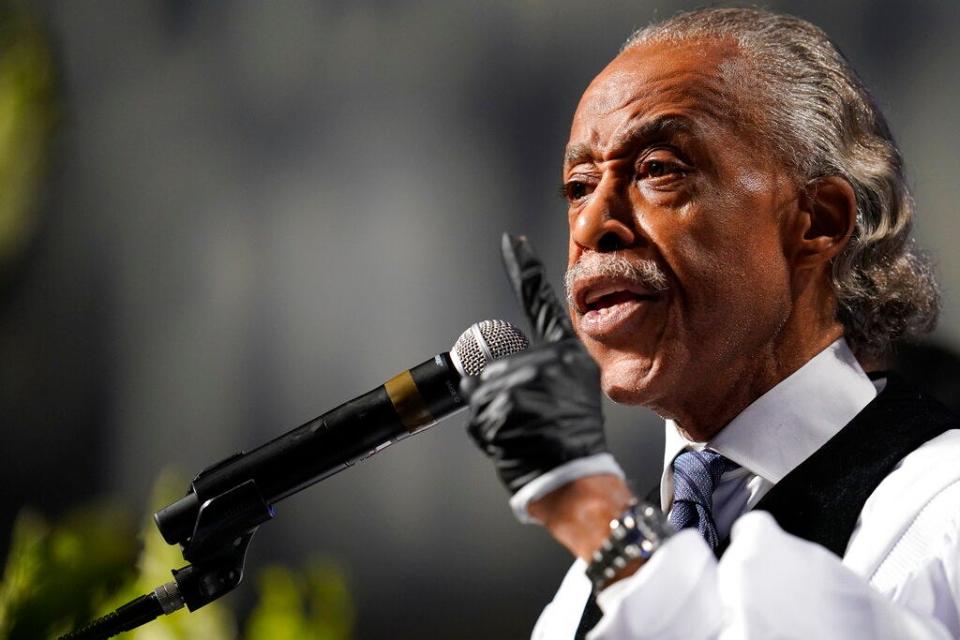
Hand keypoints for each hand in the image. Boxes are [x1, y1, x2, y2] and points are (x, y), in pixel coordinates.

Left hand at [462, 233, 609, 493]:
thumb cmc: (573, 443)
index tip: (512, 243)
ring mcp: (520, 379)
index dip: (525, 271)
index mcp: (567, 354)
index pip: (541, 304)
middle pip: (496, 361)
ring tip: (522, 432)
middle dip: (498, 390)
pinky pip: (475, 412)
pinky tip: (512, 441)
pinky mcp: (498, 401)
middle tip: (528, 419)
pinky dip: (486, 431)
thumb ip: (545, 369)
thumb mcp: (573, 395)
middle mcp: (545, 359)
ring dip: (491, 413)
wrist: (575, 479)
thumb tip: (503, 364)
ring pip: (481, 387)